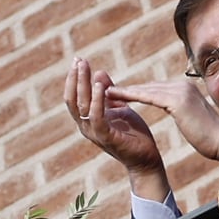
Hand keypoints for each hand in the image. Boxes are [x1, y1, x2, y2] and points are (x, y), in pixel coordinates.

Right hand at [64, 55, 169, 199]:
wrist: (146, 158)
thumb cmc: (133, 134)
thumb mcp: (120, 108)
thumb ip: (110, 93)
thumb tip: (99, 72)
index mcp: (88, 119)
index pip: (74, 96)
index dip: (74, 78)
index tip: (78, 59)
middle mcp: (86, 126)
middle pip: (73, 100)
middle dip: (75, 78)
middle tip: (79, 60)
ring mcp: (94, 133)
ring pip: (82, 106)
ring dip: (83, 85)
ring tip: (86, 68)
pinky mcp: (106, 137)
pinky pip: (96, 117)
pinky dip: (97, 101)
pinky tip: (100, 87)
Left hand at [108, 75, 218, 167]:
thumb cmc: (212, 137)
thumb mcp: (195, 119)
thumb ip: (186, 111)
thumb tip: (182, 112)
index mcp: (185, 90)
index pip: (155, 89)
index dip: (136, 92)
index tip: (118, 94)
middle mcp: (182, 86)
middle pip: (148, 86)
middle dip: (127, 89)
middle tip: (105, 88)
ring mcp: (180, 91)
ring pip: (146, 89)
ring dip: (124, 91)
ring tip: (105, 91)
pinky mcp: (177, 101)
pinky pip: (149, 97)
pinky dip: (131, 96)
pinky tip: (117, 97)